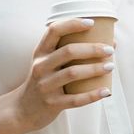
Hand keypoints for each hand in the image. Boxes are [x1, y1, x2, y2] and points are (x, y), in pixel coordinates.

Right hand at [0, 18, 112, 133]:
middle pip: (68, 51)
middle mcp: (41, 67)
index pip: (54, 31)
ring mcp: (45, 86)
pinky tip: (106, 91)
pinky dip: (93, 95)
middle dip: (92, 49)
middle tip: (109, 50)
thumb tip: (110, 43)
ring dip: (95, 69)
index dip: (72, 24)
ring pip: (72, 73)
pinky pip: (75, 99)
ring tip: (110, 66)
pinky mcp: (52, 104)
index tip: (91, 22)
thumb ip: (70, 53)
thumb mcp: (47, 64)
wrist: (23, 110)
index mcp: (40, 53)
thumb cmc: (44, 82)